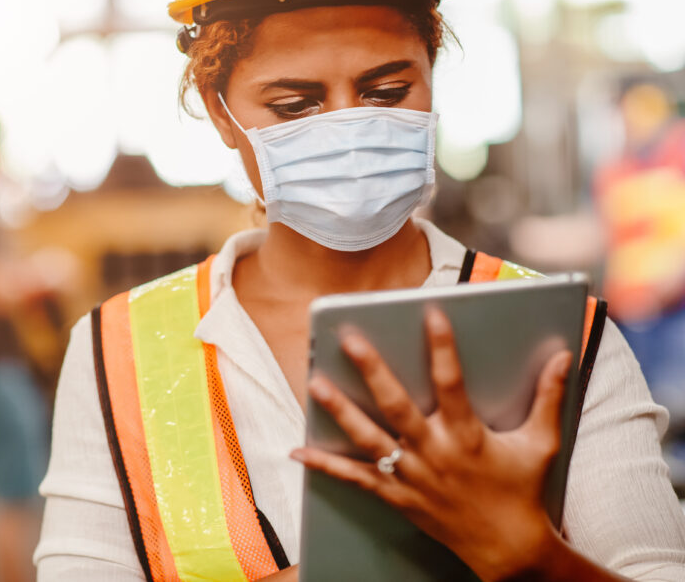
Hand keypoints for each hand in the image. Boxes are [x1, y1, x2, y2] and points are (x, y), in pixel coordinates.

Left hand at [291, 307, 572, 581]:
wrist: (508, 550)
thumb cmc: (522, 491)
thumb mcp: (541, 443)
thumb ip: (549, 397)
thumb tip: (564, 356)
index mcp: (468, 435)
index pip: (452, 382)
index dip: (442, 346)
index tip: (429, 312)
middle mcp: (434, 452)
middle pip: (398, 406)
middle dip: (373, 370)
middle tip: (350, 339)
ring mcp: (411, 475)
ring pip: (369, 439)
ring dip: (341, 411)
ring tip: (316, 382)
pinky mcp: (396, 496)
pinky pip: (355, 479)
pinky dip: (326, 464)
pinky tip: (298, 450)